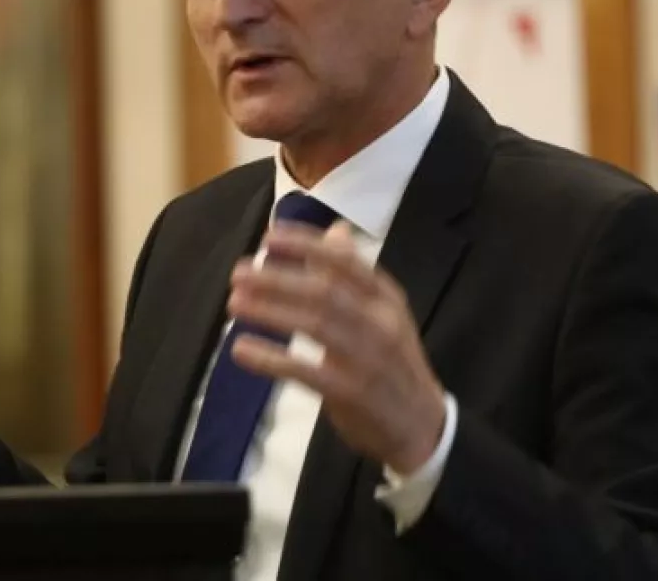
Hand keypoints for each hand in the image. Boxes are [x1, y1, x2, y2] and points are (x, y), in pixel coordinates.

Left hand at [228, 220, 446, 472]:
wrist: (422, 425)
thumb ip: (355, 275)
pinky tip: (241, 349)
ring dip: (269, 311)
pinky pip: (304, 371)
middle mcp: (380, 323)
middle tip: (239, 273)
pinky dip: (270, 358)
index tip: (270, 238)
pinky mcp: (350, 393)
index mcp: (387, 298)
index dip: (306, 246)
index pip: (346, 262)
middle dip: (278, 278)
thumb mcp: (385, 313)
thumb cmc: (393, 362)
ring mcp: (366, 358)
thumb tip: (335, 232)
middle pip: (324, 291)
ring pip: (313, 325)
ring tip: (234, 303)